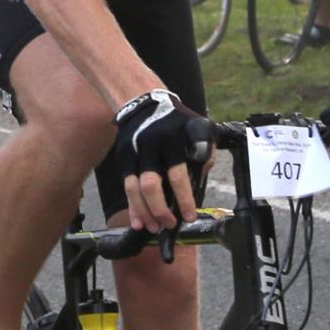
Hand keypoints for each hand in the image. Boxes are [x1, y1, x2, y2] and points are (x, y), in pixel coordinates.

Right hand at [113, 89, 201, 230]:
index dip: (184, 199)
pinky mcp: (123, 158)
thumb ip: (205, 154)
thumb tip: (200, 180)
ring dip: (144, 212)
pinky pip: (126, 187)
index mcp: (174, 140)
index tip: (189, 216)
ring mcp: (134, 152)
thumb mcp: (200, 129)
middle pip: (152, 185)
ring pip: (134, 189)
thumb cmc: (178, 120)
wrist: (145, 102)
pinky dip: (132, 206)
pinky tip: (137, 221)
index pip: (178, 175)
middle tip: (169, 225)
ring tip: (153, 228)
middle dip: (160, 209)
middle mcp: (152, 147)